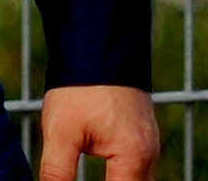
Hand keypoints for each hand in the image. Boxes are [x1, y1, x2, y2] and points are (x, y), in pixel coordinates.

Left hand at [40, 85, 158, 180]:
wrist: (97, 39)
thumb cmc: (79, 86)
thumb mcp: (61, 132)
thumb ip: (58, 174)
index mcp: (134, 159)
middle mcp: (149, 155)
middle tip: (73, 178)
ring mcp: (149, 143)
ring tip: (85, 175)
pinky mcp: (142, 132)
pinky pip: (136, 167)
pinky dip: (120, 176)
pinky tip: (103, 174)